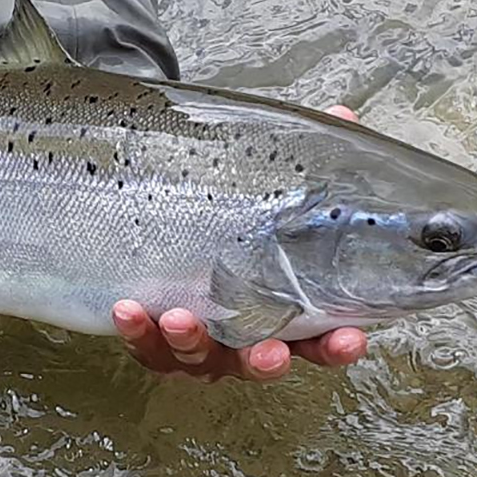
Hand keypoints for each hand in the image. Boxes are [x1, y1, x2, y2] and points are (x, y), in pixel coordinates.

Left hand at [113, 104, 371, 381]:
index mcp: (284, 310)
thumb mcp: (270, 182)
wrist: (166, 209)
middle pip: (261, 361)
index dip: (337, 344)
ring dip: (192, 344)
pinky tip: (127, 309)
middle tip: (269, 352)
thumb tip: (342, 115)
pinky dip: (138, 332)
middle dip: (266, 360)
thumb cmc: (234, 212)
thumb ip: (306, 158)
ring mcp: (201, 341)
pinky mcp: (156, 340)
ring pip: (200, 359)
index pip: (321, 339)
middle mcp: (245, 334)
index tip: (349, 339)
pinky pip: (147, 345)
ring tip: (180, 319)